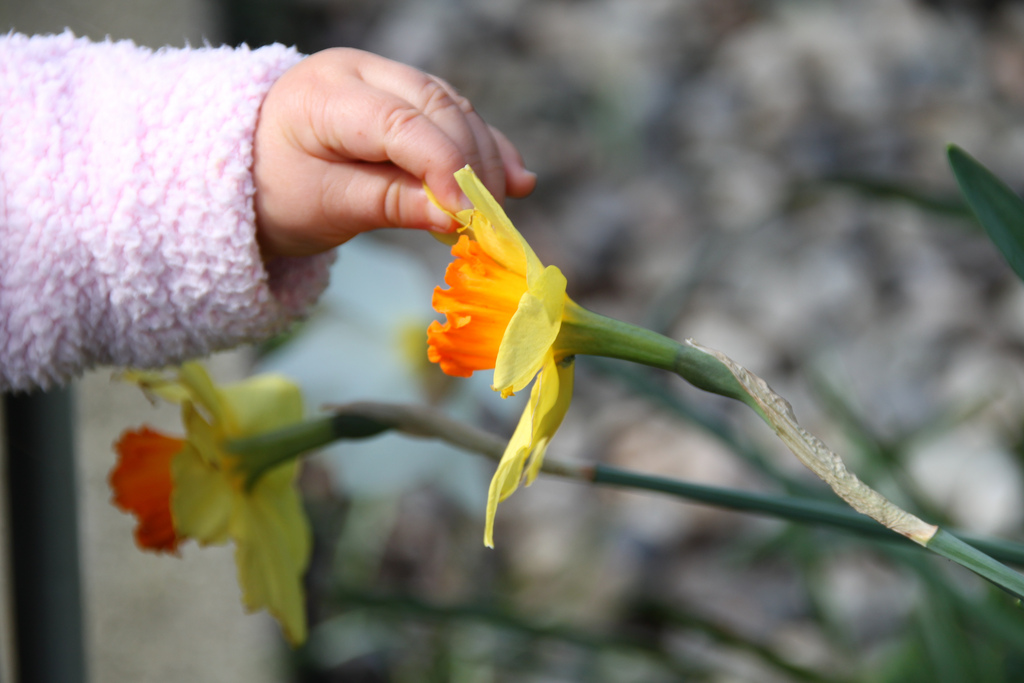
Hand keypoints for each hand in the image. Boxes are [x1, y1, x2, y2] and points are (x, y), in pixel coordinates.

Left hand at [252, 48, 535, 258]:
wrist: (253, 172)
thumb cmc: (279, 190)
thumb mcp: (325, 207)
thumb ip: (389, 205)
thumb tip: (455, 217)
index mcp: (325, 94)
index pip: (399, 122)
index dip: (443, 167)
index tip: (468, 216)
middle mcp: (359, 71)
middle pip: (435, 106)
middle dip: (472, 164)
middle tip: (489, 219)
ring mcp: (385, 78)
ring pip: (453, 107)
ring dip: (484, 157)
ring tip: (501, 207)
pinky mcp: (406, 96)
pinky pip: (454, 116)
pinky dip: (483, 149)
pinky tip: (515, 179)